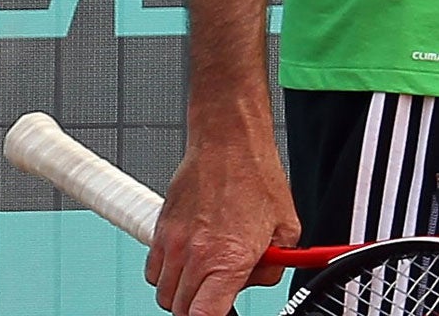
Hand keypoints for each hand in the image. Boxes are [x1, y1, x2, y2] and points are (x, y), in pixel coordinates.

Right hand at [145, 127, 298, 315]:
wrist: (228, 140)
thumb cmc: (255, 176)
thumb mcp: (286, 230)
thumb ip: (272, 268)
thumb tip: (259, 280)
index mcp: (227, 259)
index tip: (221, 315)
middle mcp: (194, 253)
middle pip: (181, 310)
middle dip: (198, 309)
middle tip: (217, 296)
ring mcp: (173, 241)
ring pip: (164, 292)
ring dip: (181, 293)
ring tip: (202, 277)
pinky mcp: (161, 227)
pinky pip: (152, 269)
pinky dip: (165, 273)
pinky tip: (186, 261)